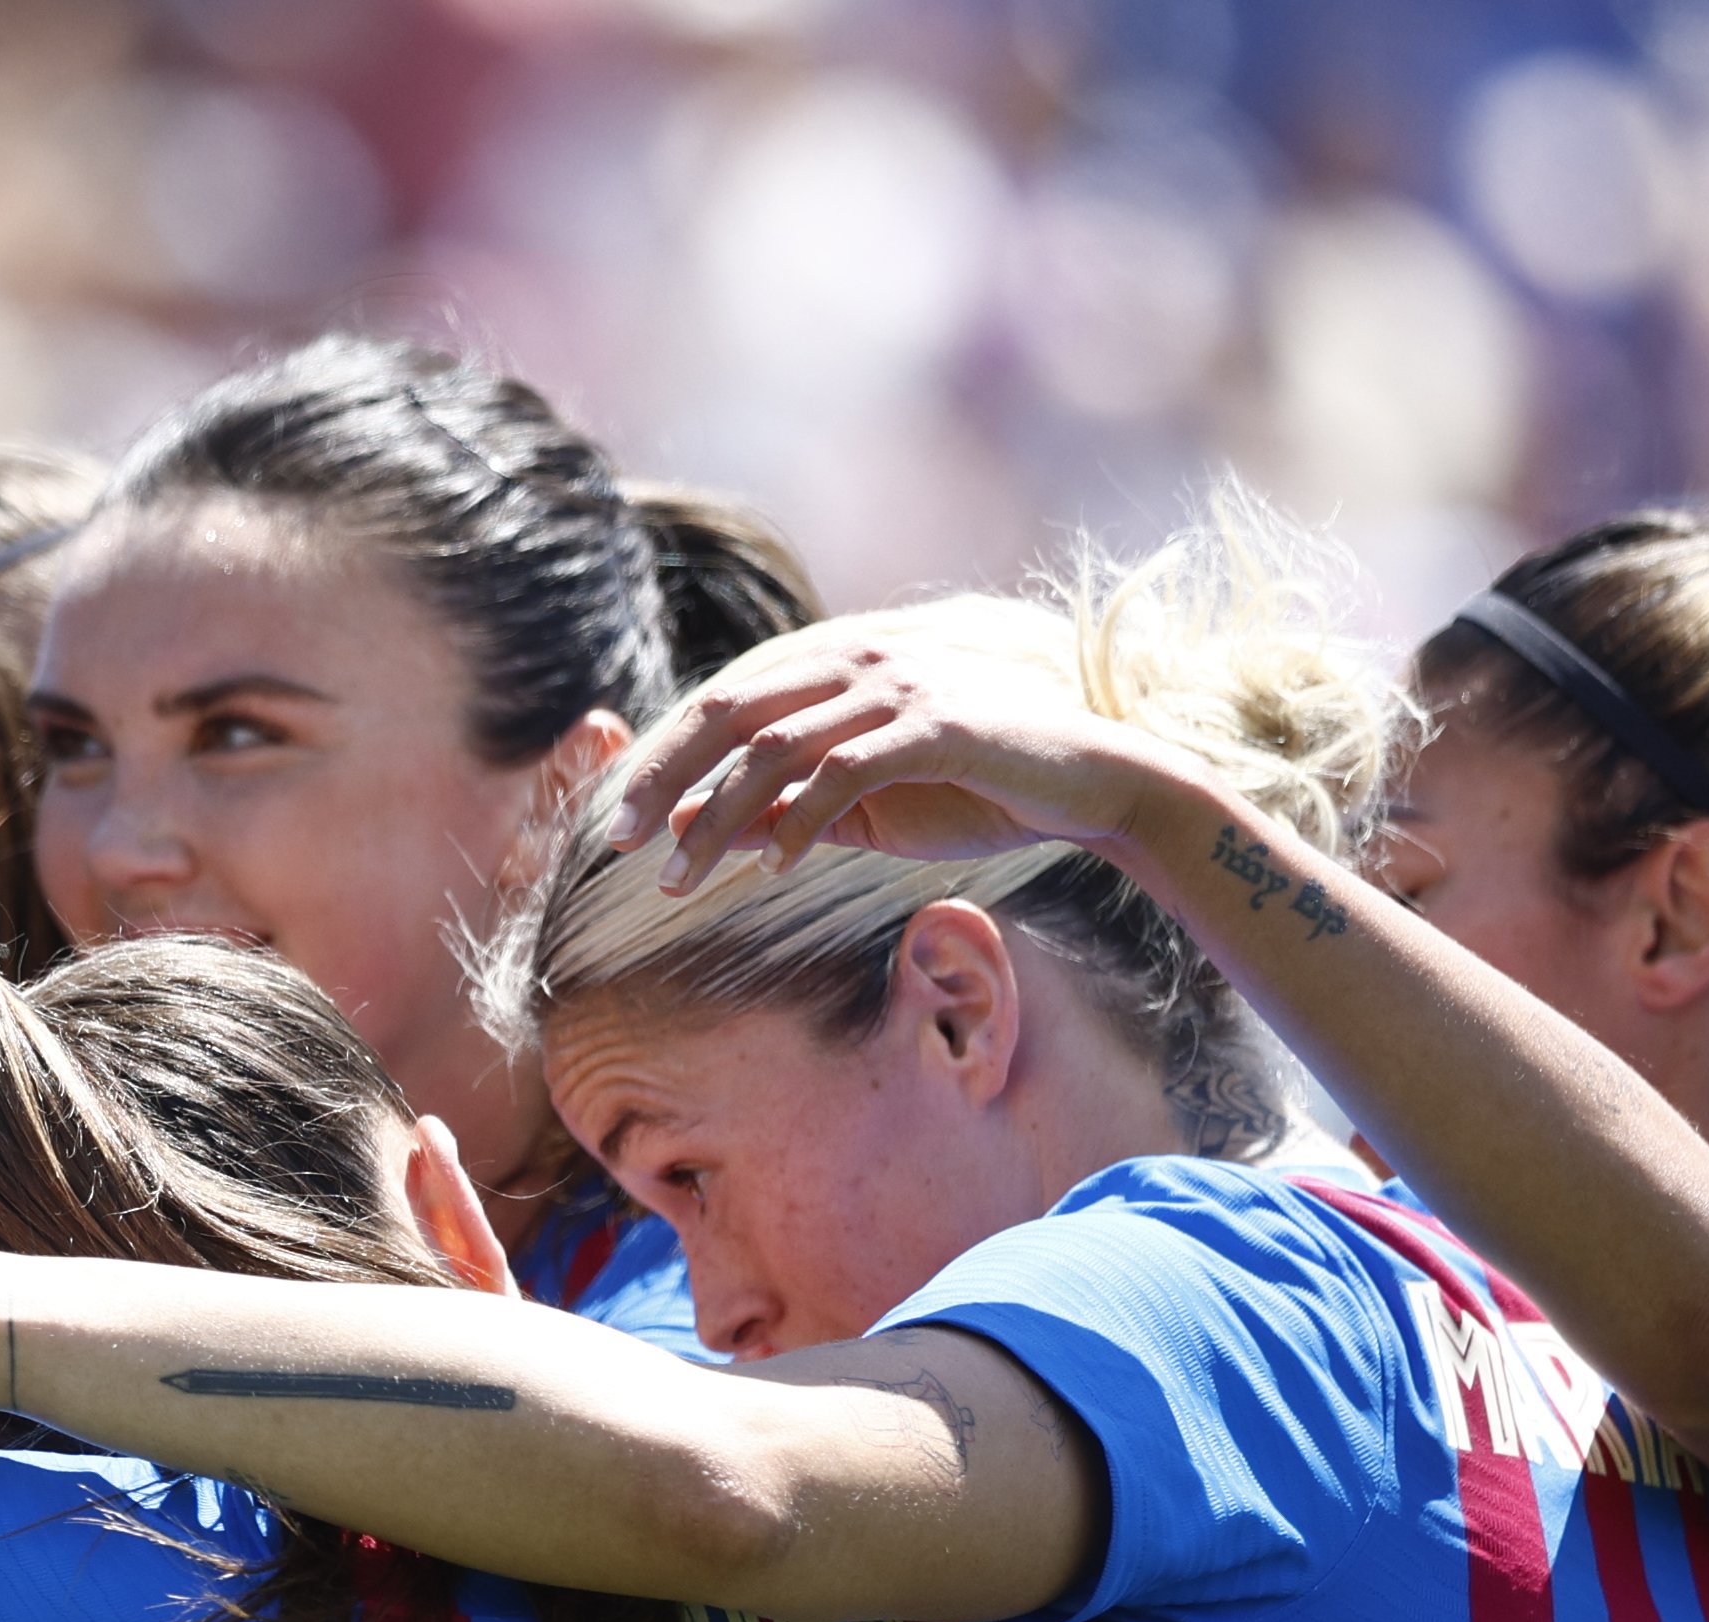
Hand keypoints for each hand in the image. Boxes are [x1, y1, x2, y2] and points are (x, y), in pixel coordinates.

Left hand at [611, 618, 1192, 892]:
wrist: (1092, 782)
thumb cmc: (978, 788)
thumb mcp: (864, 806)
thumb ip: (785, 807)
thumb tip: (698, 829)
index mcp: (836, 660)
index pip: (722, 698)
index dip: (662, 754)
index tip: (617, 815)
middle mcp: (859, 655)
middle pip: (726, 709)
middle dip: (662, 776)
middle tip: (615, 841)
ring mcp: (898, 684)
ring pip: (772, 746)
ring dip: (715, 818)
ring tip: (677, 879)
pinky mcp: (937, 725)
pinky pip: (843, 773)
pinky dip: (797, 823)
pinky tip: (771, 870)